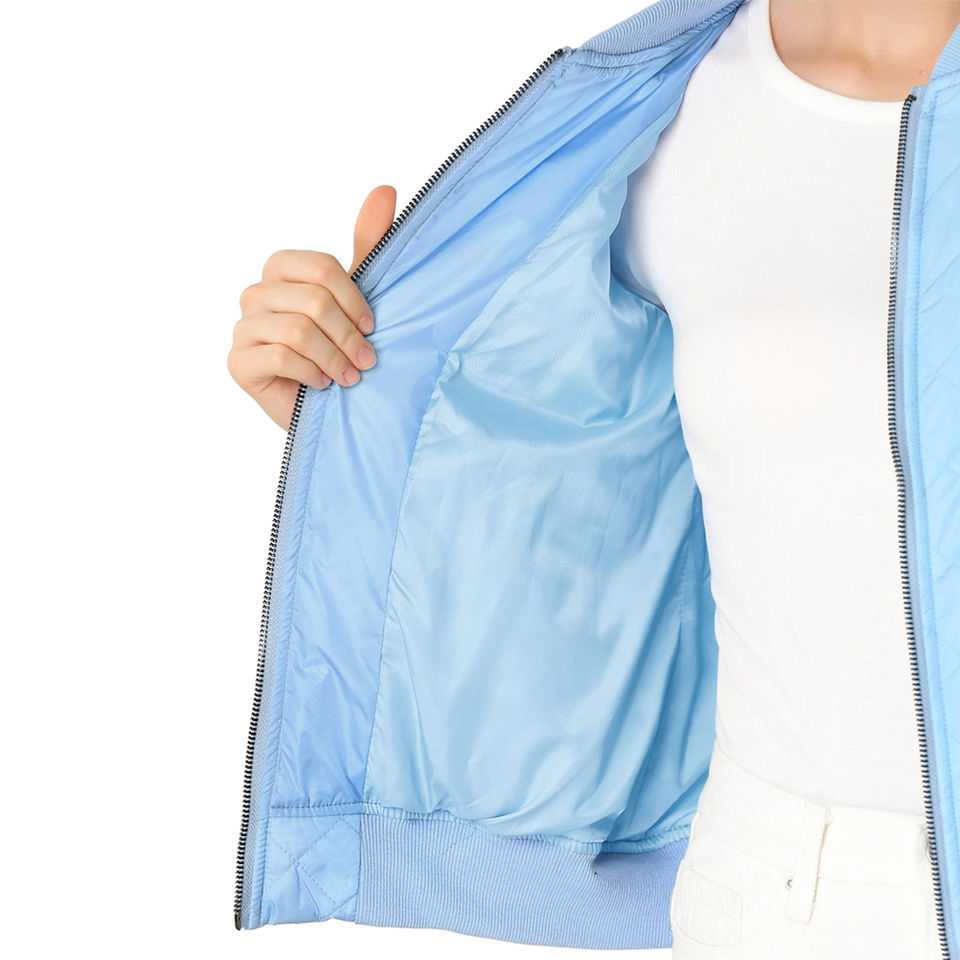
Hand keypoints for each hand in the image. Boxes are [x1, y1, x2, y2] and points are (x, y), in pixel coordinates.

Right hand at [227, 184, 396, 429]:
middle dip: (347, 334)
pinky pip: (279, 356)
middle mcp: (256, 294)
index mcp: (282, 271)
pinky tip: (322, 385)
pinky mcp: (238, 363)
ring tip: (349, 376)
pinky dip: (311, 373)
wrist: (330, 410)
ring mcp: (243, 328)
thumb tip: (385, 189)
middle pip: (311, 299)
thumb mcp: (359, 298)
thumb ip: (369, 246)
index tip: (372, 326)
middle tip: (366, 360)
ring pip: (297, 330)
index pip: (319, 267)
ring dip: (333, 357)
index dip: (353, 297)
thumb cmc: (343, 350)